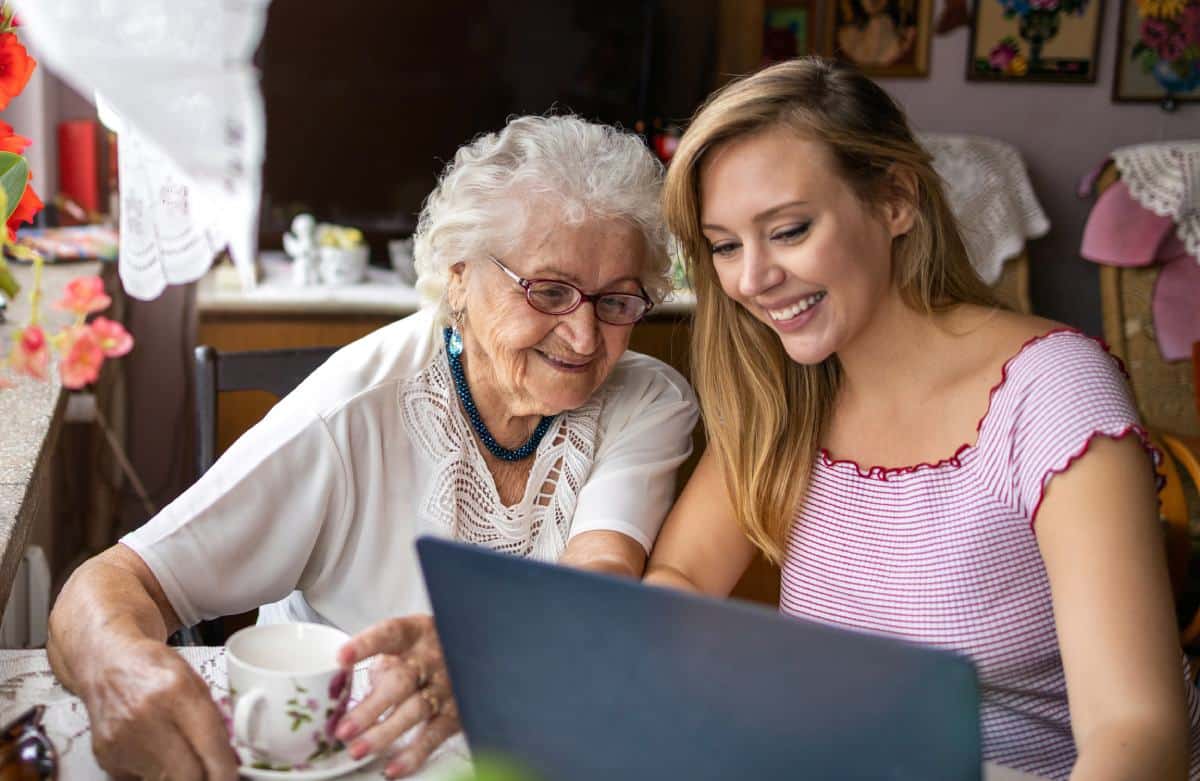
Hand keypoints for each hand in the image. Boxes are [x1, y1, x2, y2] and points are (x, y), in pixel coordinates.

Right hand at [81, 636, 237, 779]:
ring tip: (184, 758)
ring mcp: (122, 741)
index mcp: (176, 692)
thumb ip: (214, 720)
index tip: (231, 776)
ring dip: (179, 776)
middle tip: (212, 774)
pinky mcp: (107, 758)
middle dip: (205, 778)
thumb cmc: (155, 670)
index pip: (210, 746)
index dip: (225, 771)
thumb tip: (231, 761)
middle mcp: (146, 718)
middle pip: (187, 775)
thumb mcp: (195, 683)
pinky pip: (140, 780)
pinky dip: (155, 773)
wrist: (108, 665)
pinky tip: (158, 754)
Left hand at [335, 616, 460, 777]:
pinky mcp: (455, 713)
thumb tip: (332, 693)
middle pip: (400, 681)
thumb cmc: (420, 654)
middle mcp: (431, 658)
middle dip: (370, 708)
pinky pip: (434, 735)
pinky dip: (413, 754)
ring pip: (416, 710)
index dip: (365, 646)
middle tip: (343, 730)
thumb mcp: (397, 649)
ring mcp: (446, 685)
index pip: (388, 634)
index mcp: (413, 634)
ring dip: (384, 732)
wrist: (467, 656)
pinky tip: (392, 768)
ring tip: (357, 749)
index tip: (341, 659)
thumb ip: (369, 665)